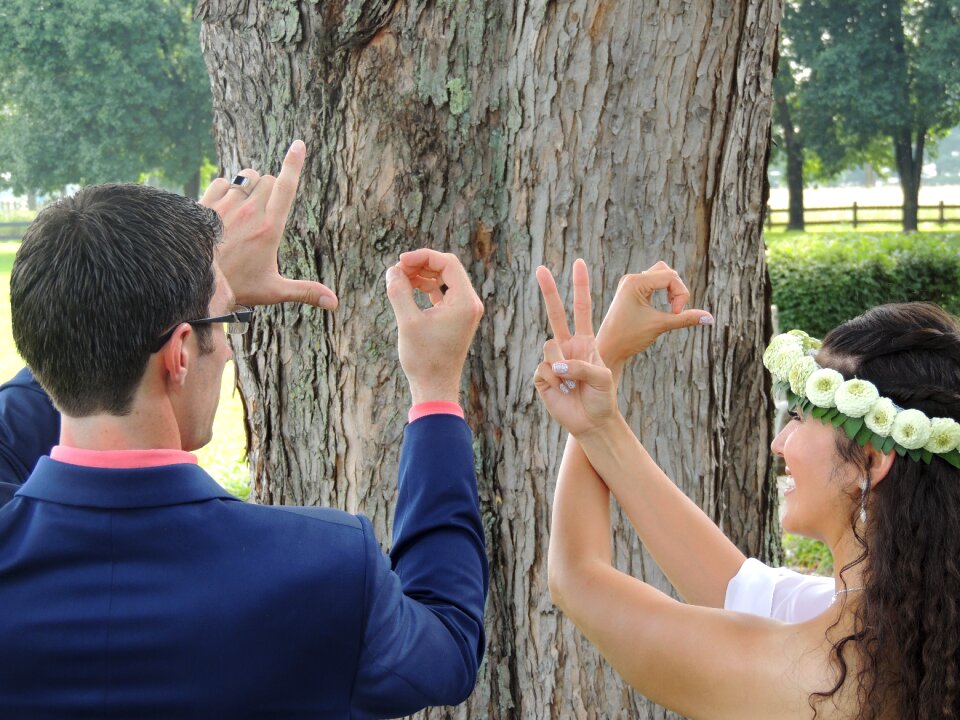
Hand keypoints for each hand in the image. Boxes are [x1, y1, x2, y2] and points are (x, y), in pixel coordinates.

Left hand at [201, 140, 338, 309]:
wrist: (195, 279)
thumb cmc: (237, 286)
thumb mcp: (274, 290)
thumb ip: (305, 291)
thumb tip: (334, 303)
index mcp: (270, 228)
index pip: (287, 187)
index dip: (294, 164)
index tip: (299, 145)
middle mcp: (251, 211)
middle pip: (270, 179)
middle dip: (273, 187)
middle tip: (266, 210)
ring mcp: (228, 205)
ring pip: (247, 176)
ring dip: (251, 185)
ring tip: (246, 207)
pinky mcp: (207, 202)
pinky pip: (223, 180)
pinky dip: (227, 188)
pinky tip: (224, 206)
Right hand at [385, 249, 483, 404]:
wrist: (435, 388)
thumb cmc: (424, 359)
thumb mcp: (408, 322)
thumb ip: (399, 291)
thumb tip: (392, 270)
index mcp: (465, 301)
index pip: (447, 263)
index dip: (423, 257)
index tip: (400, 261)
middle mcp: (470, 303)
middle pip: (447, 268)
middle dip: (421, 264)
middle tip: (397, 269)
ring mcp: (465, 311)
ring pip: (444, 280)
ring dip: (422, 275)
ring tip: (399, 279)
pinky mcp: (457, 318)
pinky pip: (443, 293)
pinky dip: (427, 288)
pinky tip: (409, 289)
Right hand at [534, 259, 617, 437]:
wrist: (591, 422)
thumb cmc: (602, 398)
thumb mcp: (602, 377)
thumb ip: (581, 365)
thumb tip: (557, 364)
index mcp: (585, 341)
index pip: (582, 308)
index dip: (580, 287)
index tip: (579, 263)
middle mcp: (567, 346)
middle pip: (555, 314)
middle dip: (549, 291)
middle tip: (540, 268)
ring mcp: (553, 360)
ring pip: (550, 347)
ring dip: (563, 366)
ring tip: (572, 384)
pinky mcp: (541, 376)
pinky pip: (544, 369)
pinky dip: (555, 381)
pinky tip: (561, 391)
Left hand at [595, 261, 711, 378]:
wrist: (607, 349)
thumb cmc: (629, 337)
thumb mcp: (660, 325)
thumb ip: (685, 319)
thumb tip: (710, 318)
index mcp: (635, 282)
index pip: (670, 276)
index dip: (681, 294)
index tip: (676, 314)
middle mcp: (631, 279)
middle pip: (667, 271)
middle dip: (677, 289)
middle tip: (675, 311)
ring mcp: (631, 284)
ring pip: (661, 276)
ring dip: (671, 291)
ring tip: (671, 310)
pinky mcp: (632, 292)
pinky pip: (654, 284)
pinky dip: (664, 294)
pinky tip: (664, 309)